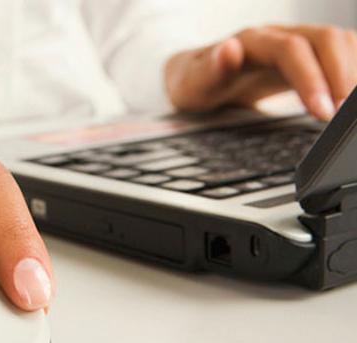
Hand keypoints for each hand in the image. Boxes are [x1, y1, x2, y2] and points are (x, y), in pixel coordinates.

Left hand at [166, 24, 356, 119]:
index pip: (291, 50)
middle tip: (343, 116)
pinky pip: (342, 54)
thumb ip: (210, 70)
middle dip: (342, 76)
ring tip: (350, 111)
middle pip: (326, 40)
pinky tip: (350, 98)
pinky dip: (351, 72)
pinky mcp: (309, 55)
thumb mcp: (192, 84)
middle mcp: (279, 34)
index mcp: (251, 40)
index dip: (311, 79)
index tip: (323, 112)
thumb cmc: (196, 82)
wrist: (197, 77)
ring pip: (340, 43)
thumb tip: (228, 49)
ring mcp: (297, 41)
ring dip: (351, 74)